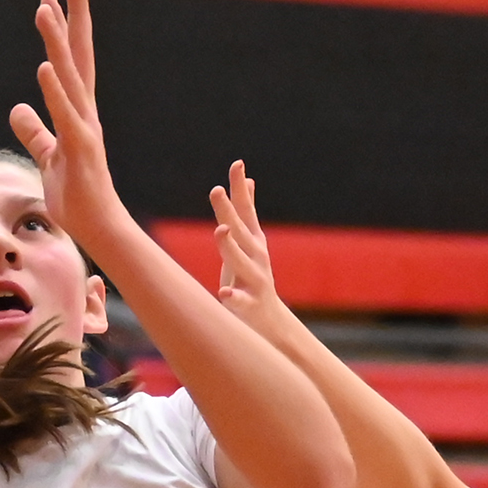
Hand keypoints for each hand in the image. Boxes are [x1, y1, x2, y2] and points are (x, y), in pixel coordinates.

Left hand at [7, 0, 130, 257]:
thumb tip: (17, 108)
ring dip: (56, 42)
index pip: (72, 62)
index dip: (63, 29)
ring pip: (70, 77)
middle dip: (75, 17)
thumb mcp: (48, 158)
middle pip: (79, 56)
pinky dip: (55, 91)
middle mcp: (85, 113)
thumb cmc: (76, 197)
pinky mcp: (79, 150)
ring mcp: (84, 129)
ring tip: (44, 9)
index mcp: (78, 113)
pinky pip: (65, 115)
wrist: (97, 228)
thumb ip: (34, 132)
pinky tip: (44, 67)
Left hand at [209, 160, 294, 342]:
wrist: (270, 324)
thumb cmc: (252, 280)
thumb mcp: (249, 243)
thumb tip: (248, 181)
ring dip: (231, 246)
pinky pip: (241, 301)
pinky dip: (234, 297)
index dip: (240, 188)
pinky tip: (224, 293)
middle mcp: (256, 257)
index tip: (237, 164)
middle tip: (216, 190)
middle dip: (229, 210)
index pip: (245, 210)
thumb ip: (246, 213)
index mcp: (252, 242)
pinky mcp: (250, 306)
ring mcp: (255, 281)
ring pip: (242, 261)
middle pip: (240, 231)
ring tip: (220, 230)